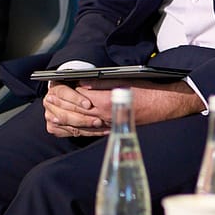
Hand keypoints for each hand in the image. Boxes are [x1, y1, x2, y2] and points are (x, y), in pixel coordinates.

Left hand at [43, 81, 200, 138]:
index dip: (62, 91)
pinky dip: (72, 130)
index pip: (75, 96)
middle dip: (57, 105)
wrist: (166, 106)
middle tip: (48, 98)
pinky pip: (86, 134)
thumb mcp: (124, 80)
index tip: (54, 85)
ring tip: (51, 112)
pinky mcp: (110, 131)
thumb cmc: (148, 91)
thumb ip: (101, 83)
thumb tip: (81, 83)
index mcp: (105, 101)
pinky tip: (64, 126)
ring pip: (76, 124)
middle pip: (71, 112)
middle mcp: (103, 116)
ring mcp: (106, 126)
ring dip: (61, 118)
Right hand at [43, 82, 107, 137]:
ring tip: (100, 126)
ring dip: (87, 127)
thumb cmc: (76, 89)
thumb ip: (84, 83)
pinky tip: (99, 131)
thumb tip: (90, 85)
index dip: (76, 99)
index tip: (88, 104)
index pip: (64, 94)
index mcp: (55, 89)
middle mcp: (49, 103)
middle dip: (83, 118)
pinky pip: (72, 132)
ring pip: (69, 125)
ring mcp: (50, 116)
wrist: (67, 98)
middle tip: (98, 120)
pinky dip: (88, 132)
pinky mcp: (54, 128)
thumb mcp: (80, 82)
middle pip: (65, 113)